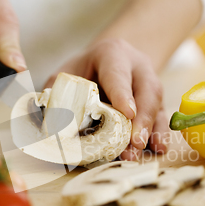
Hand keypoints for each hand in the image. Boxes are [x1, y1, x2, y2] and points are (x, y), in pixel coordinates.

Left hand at [45, 38, 170, 160]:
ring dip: (150, 130)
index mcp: (112, 54)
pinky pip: (162, 117)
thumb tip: (42, 120)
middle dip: (142, 118)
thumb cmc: (84, 70)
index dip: (122, 94)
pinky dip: (160, 133)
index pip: (118, 74)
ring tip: (140, 151)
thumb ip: (55, 93)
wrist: (107, 62)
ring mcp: (150, 84)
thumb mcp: (66, 74)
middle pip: (146, 91)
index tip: (127, 113)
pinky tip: (158, 148)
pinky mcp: (156, 102)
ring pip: (157, 105)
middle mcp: (137, 67)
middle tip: (135, 142)